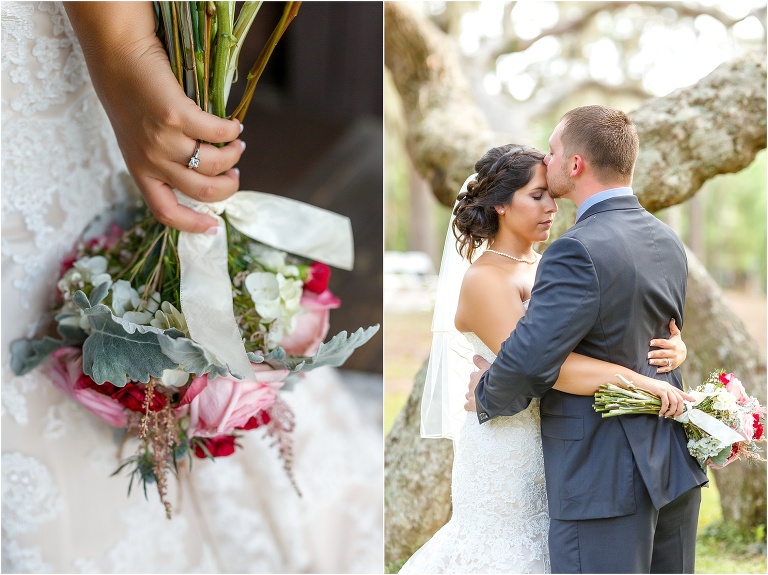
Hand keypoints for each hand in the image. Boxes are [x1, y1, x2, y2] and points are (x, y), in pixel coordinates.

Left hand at [66, 3, 245, 232]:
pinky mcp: (174, 114)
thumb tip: (208, 175)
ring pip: (212, 164)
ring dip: (233, 155)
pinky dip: (231, 129)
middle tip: (235, 174)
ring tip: (237, 145)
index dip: (192, 225)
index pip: (166, 212)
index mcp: (140, 170)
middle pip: (201, 191)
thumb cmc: (132, 96)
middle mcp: (150, 160)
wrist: (118, 56)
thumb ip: (165, 159)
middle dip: (227, 187)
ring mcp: (161, 139)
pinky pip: (215, 132)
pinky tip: (234, 124)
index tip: (214, 226)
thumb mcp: (140, 139)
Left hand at [464, 355, 489, 411]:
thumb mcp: (487, 367)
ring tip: (479, 398)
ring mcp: (471, 395)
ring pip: (468, 395)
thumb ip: (481, 362)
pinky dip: (469, 406)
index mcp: (475, 376)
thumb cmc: (493, 379)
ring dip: (472, 396)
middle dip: (475, 387)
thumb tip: (474, 356)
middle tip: (483, 389)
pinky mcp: (472, 405)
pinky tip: (472, 407)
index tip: (482, 379)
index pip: (473, 376)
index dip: (478, 378)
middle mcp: (471, 385)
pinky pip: (467, 406)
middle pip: (471, 386)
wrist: (494, 392)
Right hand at [638, 378, 694, 418]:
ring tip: (667, 415)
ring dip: (672, 411)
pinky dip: (664, 409)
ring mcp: (665, 387)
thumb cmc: (642, 387)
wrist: (635, 380)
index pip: (680, 392)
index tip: (693, 400)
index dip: (687, 397)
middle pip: (680, 399)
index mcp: (667, 386)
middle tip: (674, 416)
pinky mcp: (660, 390)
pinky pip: (666, 402)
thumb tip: (665, 406)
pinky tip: (661, 412)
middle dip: (679, 409)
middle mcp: (668, 386)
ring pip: (675, 402)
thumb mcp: (654, 391)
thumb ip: (661, 395)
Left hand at [648, 319, 685, 373]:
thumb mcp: (676, 335)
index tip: (650, 342)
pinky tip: (654, 370)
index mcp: (673, 345)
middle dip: (655, 354)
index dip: (657, 342)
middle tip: (647, 355)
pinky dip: (661, 370)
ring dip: (656, 362)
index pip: (664, 343)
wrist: (684, 353)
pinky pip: (666, 369)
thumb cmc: (676, 342)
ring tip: (649, 362)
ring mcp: (673, 360)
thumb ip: (673, 328)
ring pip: (664, 361)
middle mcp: (673, 353)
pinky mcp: (672, 366)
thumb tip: (671, 319)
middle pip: (663, 353)